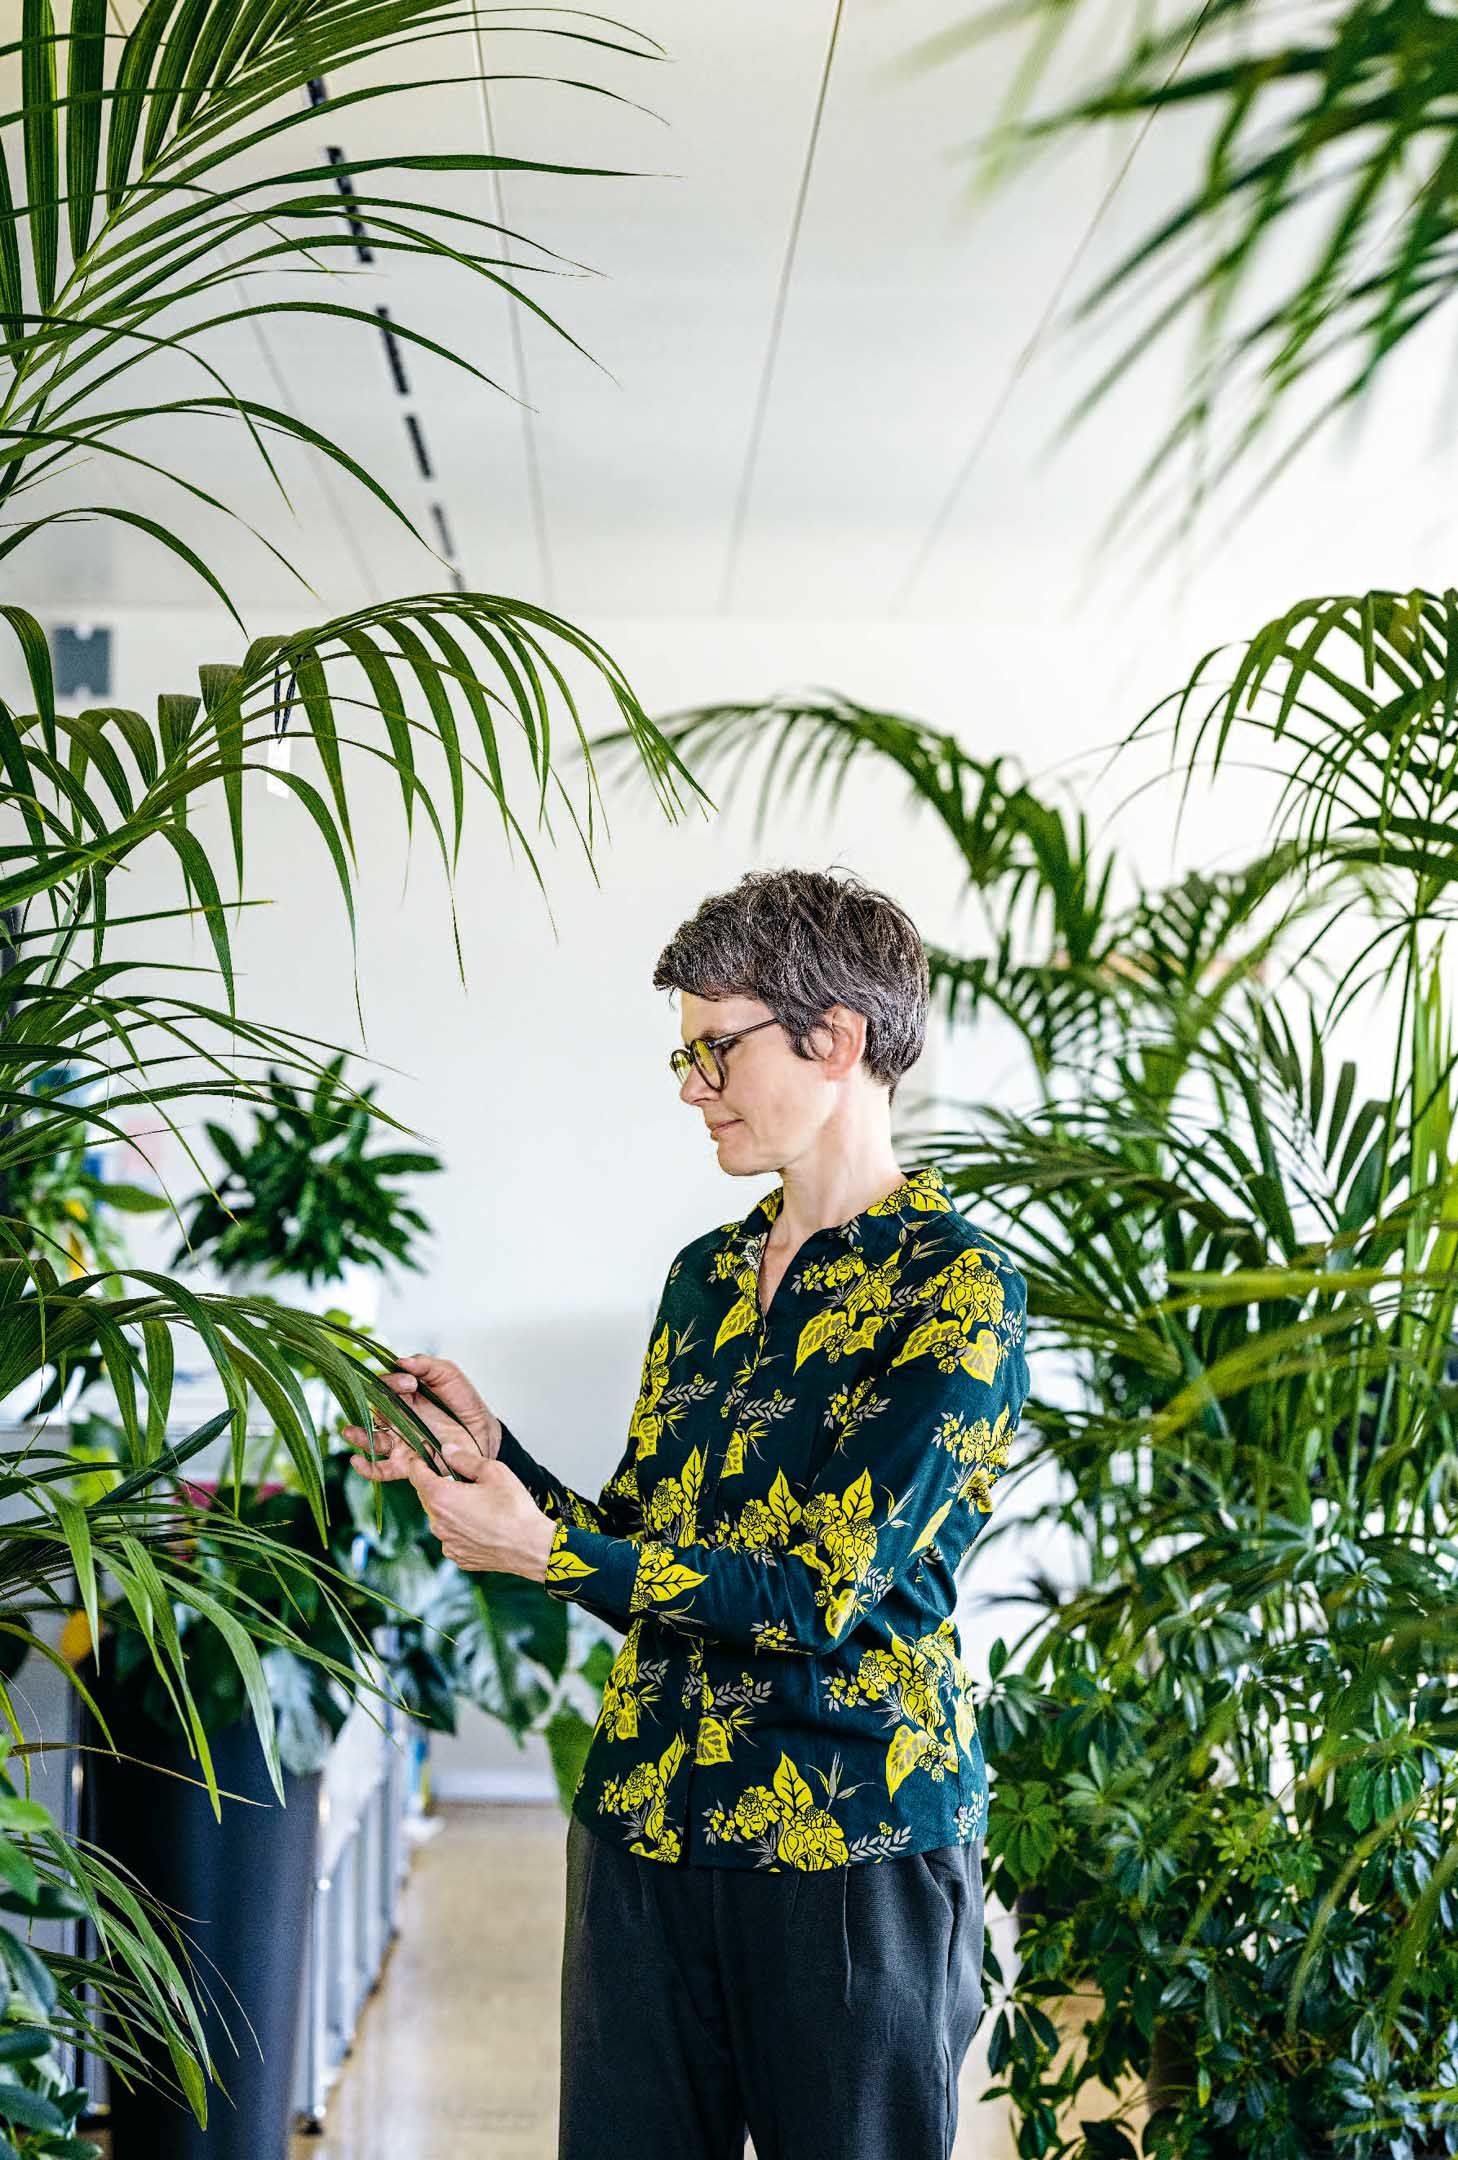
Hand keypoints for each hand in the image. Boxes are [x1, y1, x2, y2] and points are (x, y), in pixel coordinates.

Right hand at [344, 1354, 499, 1482]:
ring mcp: (401, 1441)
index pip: (385, 1386)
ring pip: (372, 1440)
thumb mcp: (449, 1375)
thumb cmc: (464, 1402)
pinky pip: (382, 1469)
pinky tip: (358, 1462)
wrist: (484, 1433)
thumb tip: (400, 1361)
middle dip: (368, 1408)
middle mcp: (398, 1418)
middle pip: (372, 1412)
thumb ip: (426, 1365)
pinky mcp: (408, 1463)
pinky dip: (367, 1468)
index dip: (392, 1383)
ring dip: (358, 1436)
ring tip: (350, 1432)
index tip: (411, 1385)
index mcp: (404, 1395)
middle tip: (382, 1405)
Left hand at [406, 1453, 556, 1580]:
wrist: (530, 1547)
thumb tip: (447, 1450)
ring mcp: (447, 1543)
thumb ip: (465, 1458)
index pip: (416, 1475)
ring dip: (450, 1507)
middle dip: (437, 1484)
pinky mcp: (458, 1556)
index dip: (419, 1461)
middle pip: (427, 1496)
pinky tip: (480, 1523)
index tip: (425, 1455)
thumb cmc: (514, 1510)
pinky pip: (451, 1536)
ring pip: (440, 1518)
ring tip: (476, 1502)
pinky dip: (459, 1527)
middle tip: (460, 1476)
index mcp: (441, 1498)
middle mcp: (438, 1523)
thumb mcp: (493, 1471)